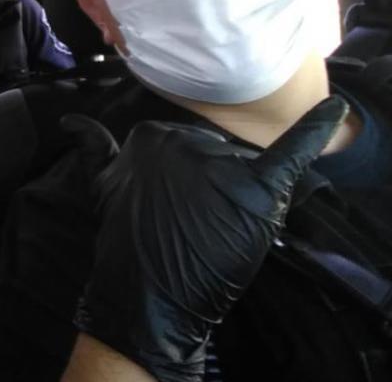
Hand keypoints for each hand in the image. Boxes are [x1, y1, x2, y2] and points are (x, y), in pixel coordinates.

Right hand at [75, 96, 347, 381]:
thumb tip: (70, 120)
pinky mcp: (255, 190)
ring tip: (217, 229)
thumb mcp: (100, 185)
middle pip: (216, 152)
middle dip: (213, 184)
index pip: (186, 143)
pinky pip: (289, 156)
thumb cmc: (124, 240)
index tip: (176, 205)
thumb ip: (95, 146)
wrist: (144, 295)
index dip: (187, 177)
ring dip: (238, 195)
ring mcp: (219, 164)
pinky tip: (334, 110)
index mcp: (149, 134)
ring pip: (243, 168)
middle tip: (195, 222)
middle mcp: (184, 140)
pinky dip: (313, 132)